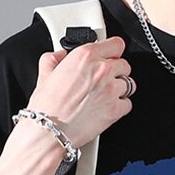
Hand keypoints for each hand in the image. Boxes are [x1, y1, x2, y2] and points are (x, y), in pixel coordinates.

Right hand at [26, 35, 133, 149]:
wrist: (50, 130)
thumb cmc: (47, 106)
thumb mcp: (45, 73)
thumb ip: (54, 59)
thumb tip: (59, 56)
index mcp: (86, 56)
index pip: (116, 44)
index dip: (113, 50)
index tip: (112, 54)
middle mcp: (102, 71)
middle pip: (124, 65)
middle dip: (116, 71)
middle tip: (104, 79)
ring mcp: (111, 90)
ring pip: (129, 84)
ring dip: (120, 88)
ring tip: (106, 95)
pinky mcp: (115, 110)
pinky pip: (128, 104)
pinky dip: (121, 106)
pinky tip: (108, 107)